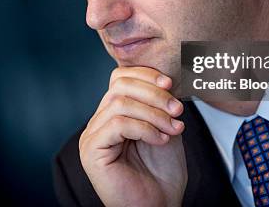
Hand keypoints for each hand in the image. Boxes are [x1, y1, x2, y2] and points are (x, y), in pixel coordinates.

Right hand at [79, 66, 186, 206]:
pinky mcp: (91, 150)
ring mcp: (92, 136)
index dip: (145, 75)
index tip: (170, 83)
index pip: (120, 78)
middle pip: (119, 86)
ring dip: (153, 113)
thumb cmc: (162, 173)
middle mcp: (98, 122)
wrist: (159, 206)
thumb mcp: (166, 127)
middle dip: (153, 93)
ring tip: (174, 127)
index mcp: (113, 114)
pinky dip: (144, 128)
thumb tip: (166, 79)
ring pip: (120, 103)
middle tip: (177, 109)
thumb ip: (160, 104)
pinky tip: (161, 140)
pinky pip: (117, 125)